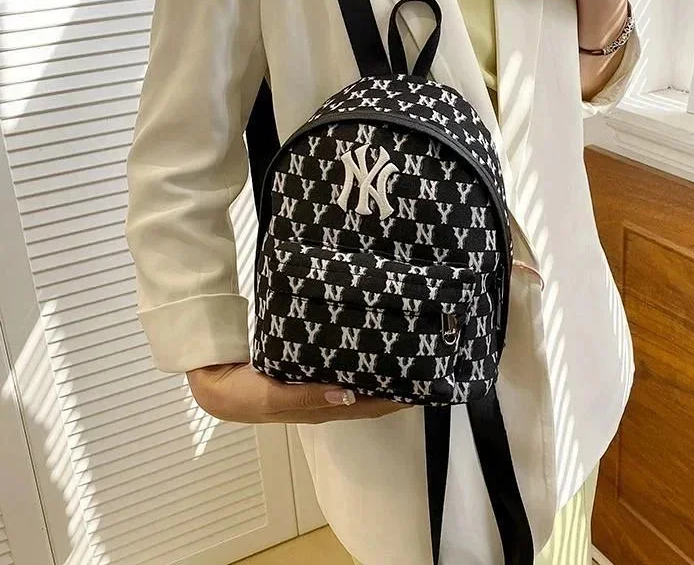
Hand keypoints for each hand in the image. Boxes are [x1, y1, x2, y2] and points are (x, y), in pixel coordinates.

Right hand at [187, 363, 406, 423]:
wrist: (210, 380)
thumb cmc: (240, 392)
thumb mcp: (271, 397)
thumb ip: (306, 396)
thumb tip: (349, 393)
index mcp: (319, 408)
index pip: (366, 405)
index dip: (393, 398)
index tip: (421, 384)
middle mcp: (323, 399)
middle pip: (368, 395)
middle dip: (393, 385)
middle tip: (422, 365)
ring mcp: (315, 386)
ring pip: (356, 381)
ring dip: (378, 372)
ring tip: (403, 354)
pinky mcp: (305, 372)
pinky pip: (339, 368)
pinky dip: (357, 362)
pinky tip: (367, 346)